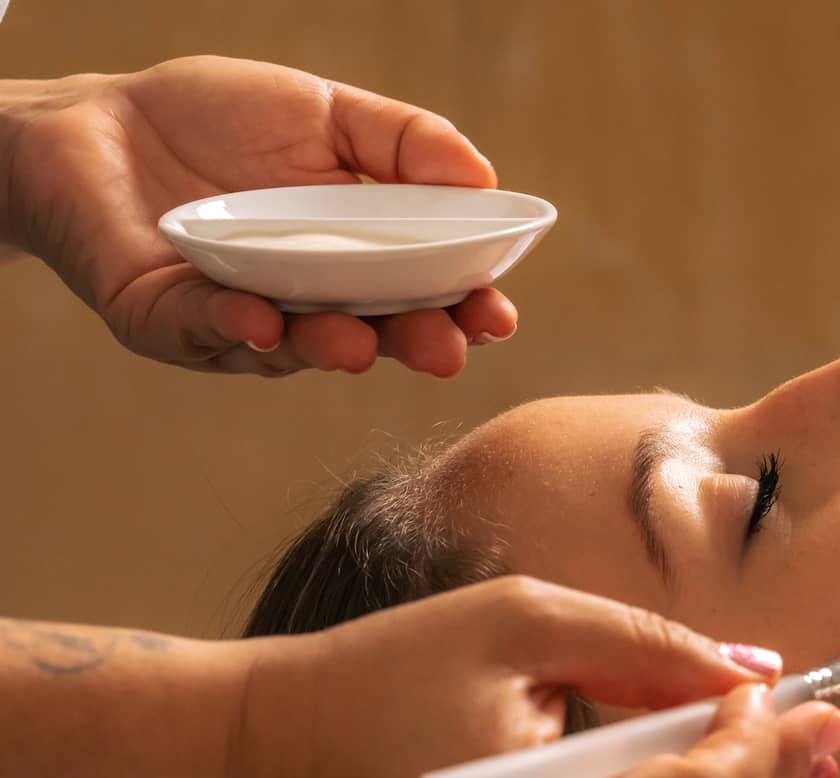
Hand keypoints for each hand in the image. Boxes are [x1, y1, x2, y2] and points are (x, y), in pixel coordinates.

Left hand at [2, 55, 516, 375]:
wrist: (90, 120)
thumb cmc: (211, 120)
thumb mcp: (321, 112)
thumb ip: (402, 141)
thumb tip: (486, 177)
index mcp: (356, 263)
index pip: (424, 297)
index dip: (463, 311)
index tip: (496, 315)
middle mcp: (308, 305)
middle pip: (375, 337)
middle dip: (413, 346)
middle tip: (446, 350)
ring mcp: (239, 322)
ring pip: (294, 348)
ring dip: (331, 348)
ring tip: (361, 345)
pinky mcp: (167, 323)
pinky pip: (204, 333)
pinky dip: (233, 328)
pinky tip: (259, 319)